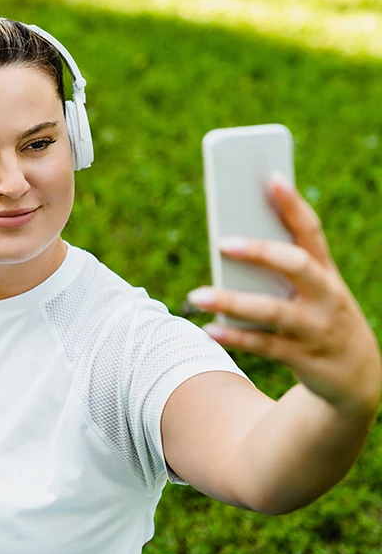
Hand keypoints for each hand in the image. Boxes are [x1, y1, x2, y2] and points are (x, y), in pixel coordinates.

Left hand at [186, 175, 381, 413]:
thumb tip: (226, 240)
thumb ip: (277, 267)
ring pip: (273, 311)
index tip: (271, 177)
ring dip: (232, 302)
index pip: (311, 230)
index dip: (292, 204)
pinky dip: (235, 337)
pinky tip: (209, 329)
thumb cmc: (318, 315)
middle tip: (223, 242)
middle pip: (296, 265)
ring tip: (196, 295)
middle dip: (261, 251)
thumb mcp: (311, 290)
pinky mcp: (304, 358)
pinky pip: (265, 346)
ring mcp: (316, 328)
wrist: (359, 376)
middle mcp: (326, 295)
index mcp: (326, 270)